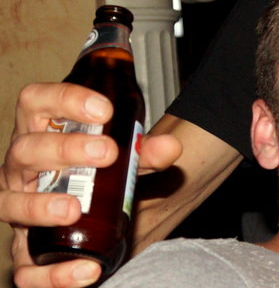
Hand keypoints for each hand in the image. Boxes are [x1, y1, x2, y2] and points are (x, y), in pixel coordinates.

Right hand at [3, 82, 180, 286]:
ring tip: (72, 211)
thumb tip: (170, 148)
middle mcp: (21, 168)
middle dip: (64, 150)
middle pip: (26, 149)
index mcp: (42, 132)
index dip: (65, 99)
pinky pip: (24, 267)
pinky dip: (51, 274)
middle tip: (107, 154)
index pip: (36, 101)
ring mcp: (17, 206)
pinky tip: (84, 271)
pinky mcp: (23, 249)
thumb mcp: (123, 159)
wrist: (87, 214)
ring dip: (39, 207)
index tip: (105, 109)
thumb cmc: (96, 172)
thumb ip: (145, 153)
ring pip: (10, 204)